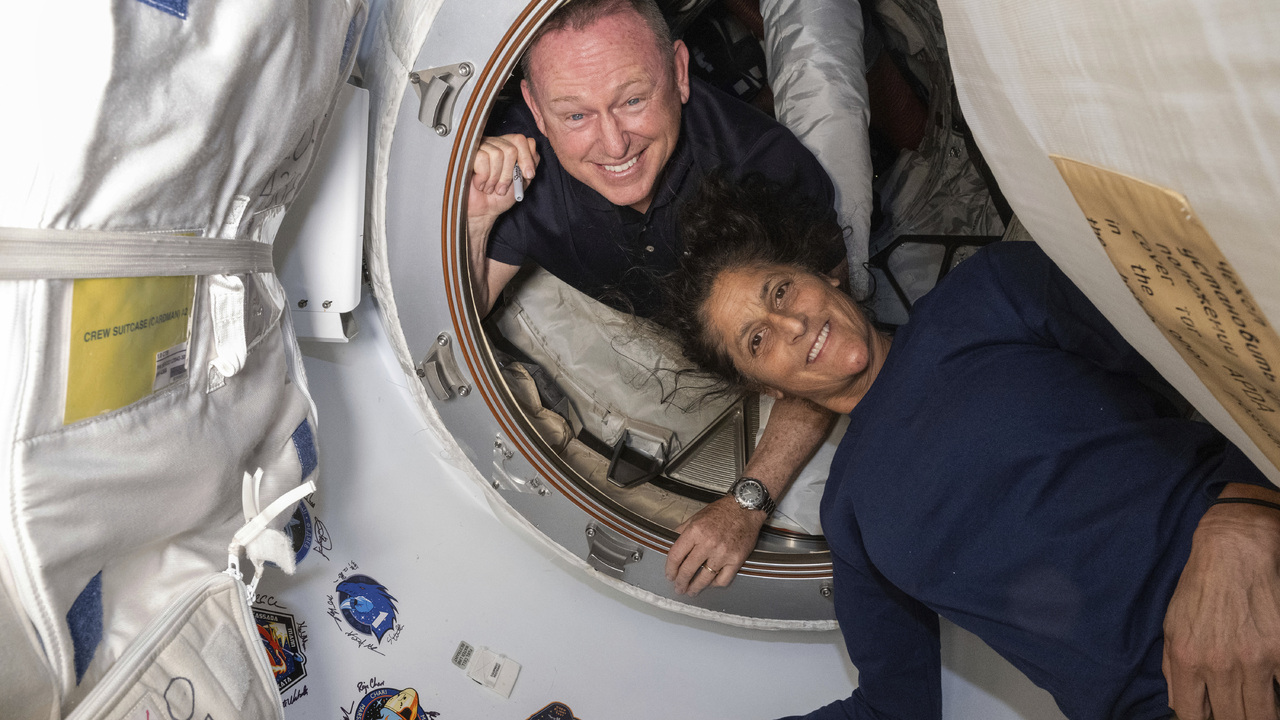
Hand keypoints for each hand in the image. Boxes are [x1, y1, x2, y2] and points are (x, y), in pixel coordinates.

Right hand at [468, 133, 538, 230]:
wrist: (483, 211)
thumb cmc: (500, 196)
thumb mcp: (522, 181)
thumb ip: (530, 164)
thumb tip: (532, 146)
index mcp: (508, 147)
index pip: (522, 140)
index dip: (527, 158)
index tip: (527, 175)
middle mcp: (495, 143)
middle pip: (511, 149)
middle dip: (509, 174)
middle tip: (502, 188)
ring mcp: (480, 147)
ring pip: (497, 154)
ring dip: (495, 178)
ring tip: (490, 188)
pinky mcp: (467, 154)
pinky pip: (482, 158)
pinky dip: (483, 177)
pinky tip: (480, 184)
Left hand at [664, 496, 764, 595]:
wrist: (746, 508)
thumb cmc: (722, 511)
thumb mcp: (696, 517)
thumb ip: (683, 531)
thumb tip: (671, 543)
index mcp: (695, 532)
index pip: (676, 556)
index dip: (670, 569)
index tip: (670, 575)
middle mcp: (708, 544)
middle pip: (688, 570)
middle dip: (680, 582)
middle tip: (678, 588)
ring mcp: (723, 554)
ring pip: (704, 579)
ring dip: (695, 587)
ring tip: (691, 591)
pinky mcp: (736, 560)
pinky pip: (723, 579)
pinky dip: (715, 584)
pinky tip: (710, 584)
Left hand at [1163, 498, 1279, 719]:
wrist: (1233, 552)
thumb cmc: (1199, 587)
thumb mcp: (1171, 624)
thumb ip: (1172, 667)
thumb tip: (1178, 703)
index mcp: (1187, 659)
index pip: (1192, 715)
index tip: (1211, 715)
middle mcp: (1219, 664)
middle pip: (1232, 719)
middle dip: (1234, 719)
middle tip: (1237, 710)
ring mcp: (1254, 659)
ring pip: (1262, 714)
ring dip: (1261, 714)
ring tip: (1260, 705)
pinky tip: (1274, 688)